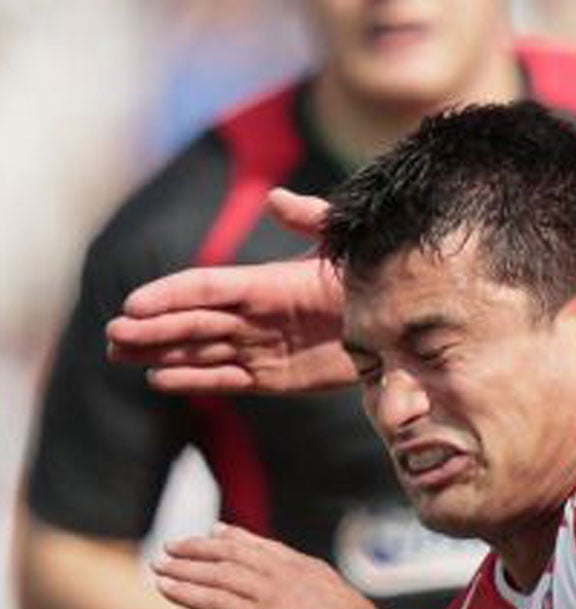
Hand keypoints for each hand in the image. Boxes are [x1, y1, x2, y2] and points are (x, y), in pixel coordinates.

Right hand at [107, 190, 351, 394]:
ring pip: (200, 350)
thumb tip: (276, 199)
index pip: (205, 287)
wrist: (400, 329)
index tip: (133, 303)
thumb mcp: (344, 247)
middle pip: (193, 321)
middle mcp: (254, 315)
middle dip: (152, 327)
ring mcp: (261, 347)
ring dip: (161, 352)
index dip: (170, 295)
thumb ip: (313, 220)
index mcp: (264, 282)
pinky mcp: (275, 378)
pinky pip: (228, 379)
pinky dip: (195, 380)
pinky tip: (160, 380)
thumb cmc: (371, 281)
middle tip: (113, 335)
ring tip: (119, 355)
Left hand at [153, 524, 385, 608]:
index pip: (267, 549)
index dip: (238, 538)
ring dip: (185, 568)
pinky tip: (165, 588)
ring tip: (159, 565)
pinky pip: (212, 599)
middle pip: (236, 552)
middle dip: (201, 547)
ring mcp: (273, 594)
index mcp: (313, 573)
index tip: (218, 531)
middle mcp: (290, 575)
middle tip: (175, 546)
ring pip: (219, 572)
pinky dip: (185, 591)